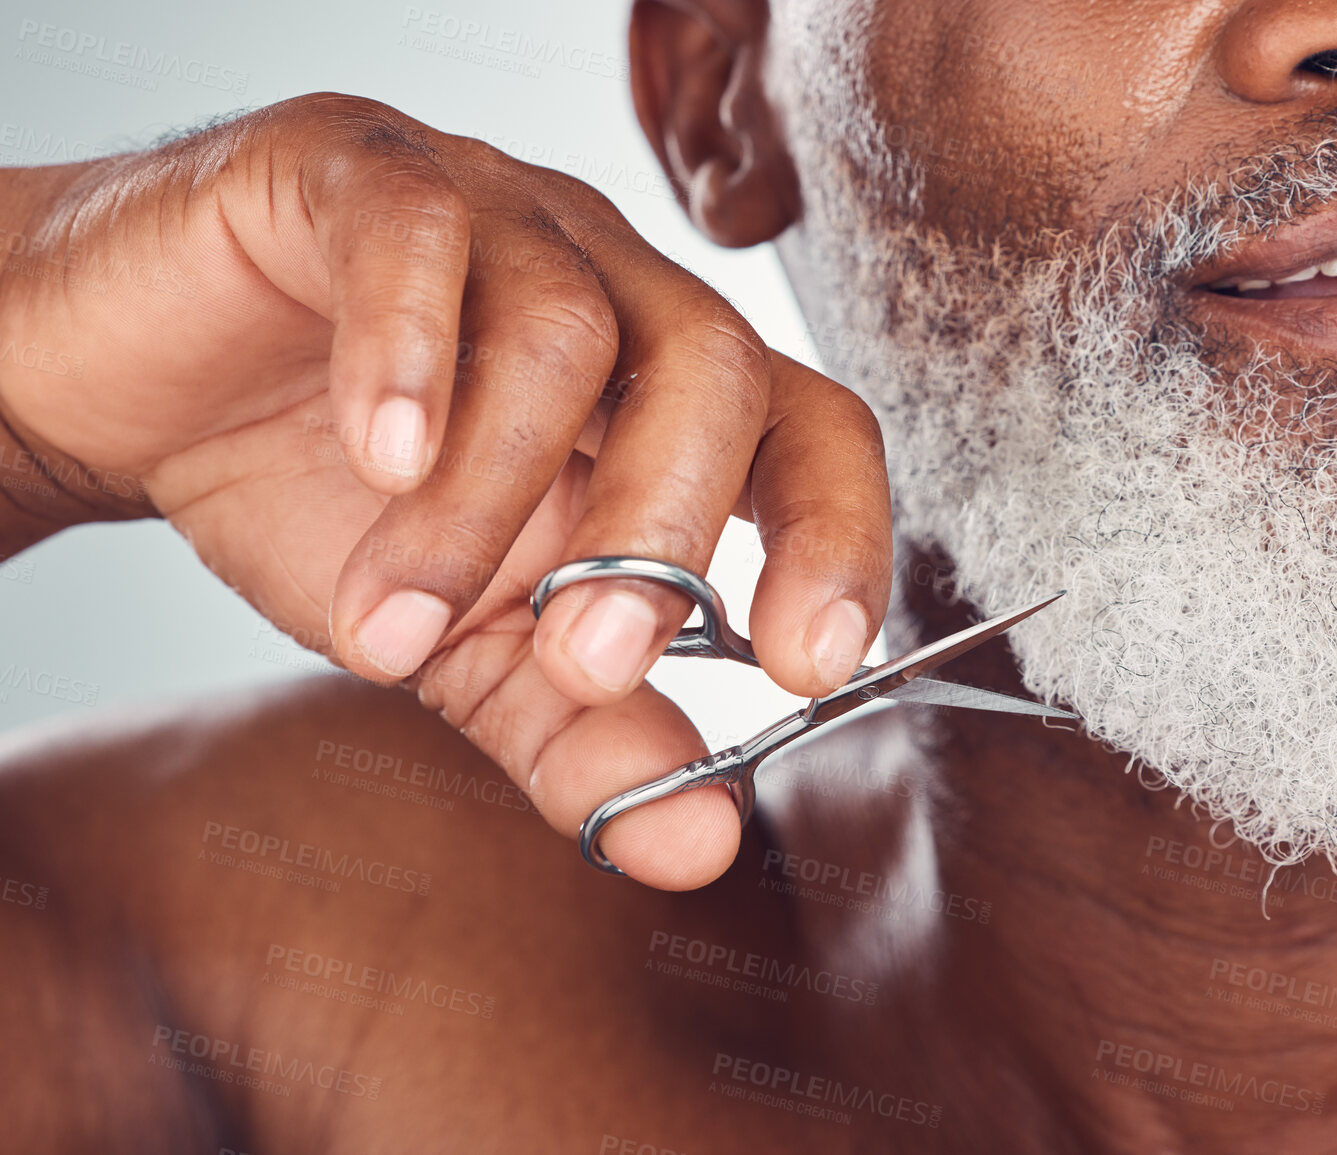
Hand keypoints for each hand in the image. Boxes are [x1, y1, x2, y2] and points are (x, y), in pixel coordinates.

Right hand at [0, 92, 891, 887]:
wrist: (142, 392)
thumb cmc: (329, 504)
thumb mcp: (469, 646)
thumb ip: (582, 734)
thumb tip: (697, 842)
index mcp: (663, 393)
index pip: (811, 433)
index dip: (837, 537)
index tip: (810, 666)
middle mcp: (608, 284)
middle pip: (712, 368)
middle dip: (662, 535)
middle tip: (582, 661)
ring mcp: (494, 211)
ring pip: (559, 331)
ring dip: (486, 506)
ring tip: (395, 626)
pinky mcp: (355, 169)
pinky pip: (420, 233)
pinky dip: (409, 354)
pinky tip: (377, 455)